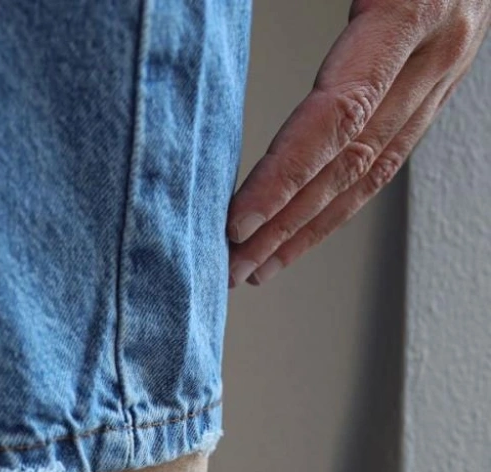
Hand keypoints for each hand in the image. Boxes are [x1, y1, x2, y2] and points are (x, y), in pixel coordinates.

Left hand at [227, 0, 489, 284]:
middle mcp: (440, 46)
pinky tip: (303, 225)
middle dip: (286, 223)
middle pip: (352, 160)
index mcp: (416, 5)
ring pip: (373, 168)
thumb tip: (200, 16)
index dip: (285, 176)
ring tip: (257, 266)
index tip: (237, 221)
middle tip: (228, 268)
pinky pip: (388, 149)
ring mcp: (447, 64)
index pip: (339, 115)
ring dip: (310, 226)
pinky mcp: (440, 72)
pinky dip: (340, 197)